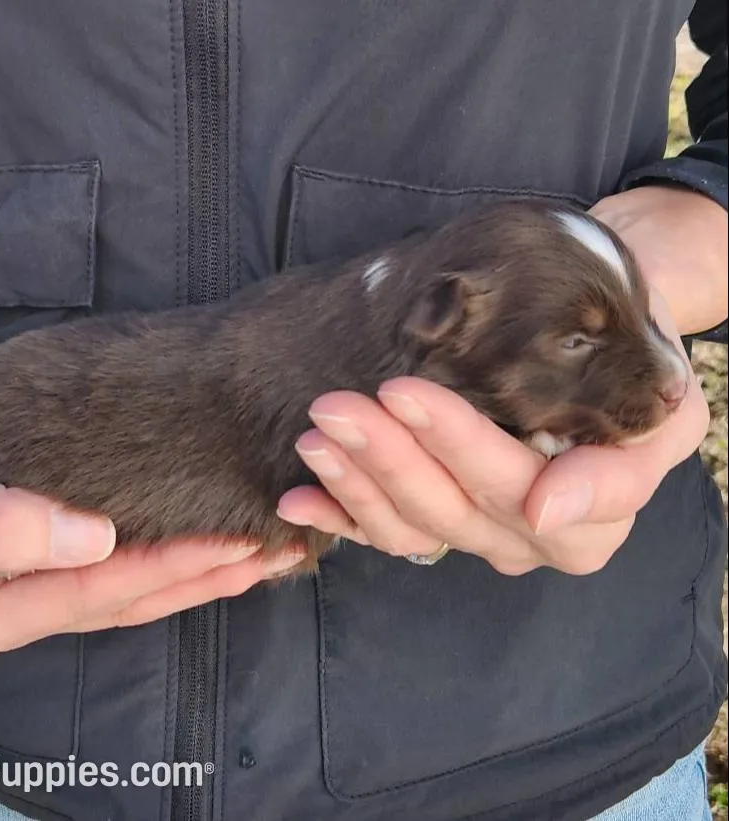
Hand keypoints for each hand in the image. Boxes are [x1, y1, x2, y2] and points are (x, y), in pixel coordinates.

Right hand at [0, 380, 302, 669]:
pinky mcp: (60, 565)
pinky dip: (179, 558)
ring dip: (205, 574)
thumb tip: (91, 540)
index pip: (85, 595)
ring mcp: (40, 594)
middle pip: (123, 601)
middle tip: (276, 551)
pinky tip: (225, 546)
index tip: (230, 543)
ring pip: (135, 593)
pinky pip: (128, 569)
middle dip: (203, 578)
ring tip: (271, 555)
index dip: (160, 570)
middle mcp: (14, 617)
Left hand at [277, 187, 714, 574]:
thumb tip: (548, 510)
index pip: (519, 485)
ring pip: (411, 527)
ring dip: (356, 483)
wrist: (595, 345)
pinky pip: (383, 533)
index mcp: (593, 518)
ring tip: (315, 436)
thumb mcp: (663, 404)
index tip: (405, 398)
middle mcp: (529, 537)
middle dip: (390, 455)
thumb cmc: (627, 363)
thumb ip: (622, 463)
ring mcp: (478, 534)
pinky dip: (339, 515)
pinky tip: (298, 499)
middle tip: (338, 404)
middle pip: (452, 506)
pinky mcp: (437, 523)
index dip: (460, 445)